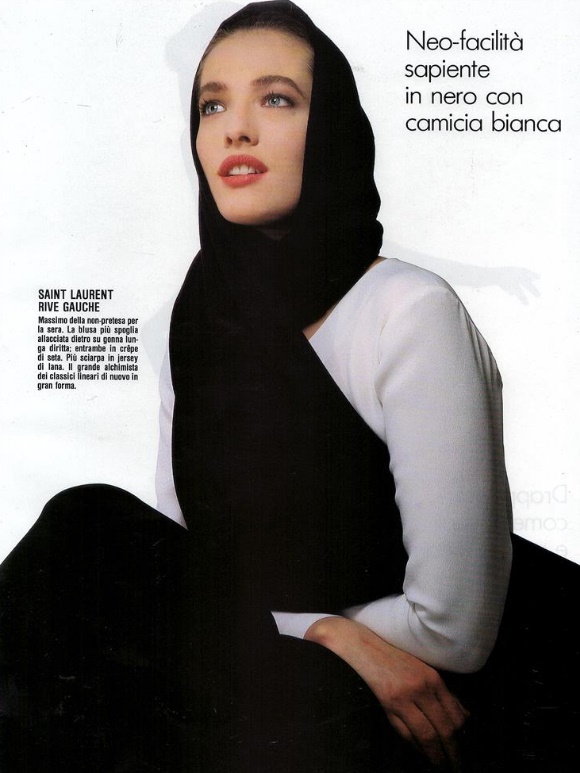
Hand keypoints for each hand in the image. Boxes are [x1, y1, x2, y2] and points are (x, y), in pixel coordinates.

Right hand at [305, 616, 468, 769]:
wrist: (366, 648)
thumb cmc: (397, 659)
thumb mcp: (425, 671)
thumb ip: (443, 693)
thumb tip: (465, 717)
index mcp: (434, 679)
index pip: (456, 715)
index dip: (463, 737)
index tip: (465, 750)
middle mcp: (421, 688)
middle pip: (445, 728)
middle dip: (453, 752)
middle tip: (457, 766)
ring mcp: (404, 698)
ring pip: (427, 735)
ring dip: (436, 755)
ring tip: (442, 765)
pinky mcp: (388, 705)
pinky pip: (406, 733)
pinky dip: (416, 747)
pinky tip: (422, 752)